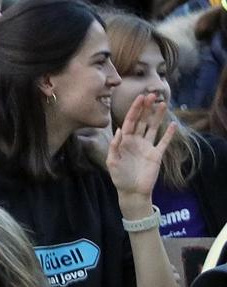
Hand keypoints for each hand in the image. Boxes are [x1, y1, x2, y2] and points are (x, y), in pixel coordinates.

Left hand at [105, 91, 171, 205]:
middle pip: (142, 120)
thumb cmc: (119, 177)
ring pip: (153, 128)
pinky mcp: (156, 155)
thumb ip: (114, 146)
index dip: (134, 109)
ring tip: (163, 104)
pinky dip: (168, 134)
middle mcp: (136, 141)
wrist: (132, 192)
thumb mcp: (112, 161)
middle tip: (152, 95)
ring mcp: (147, 147)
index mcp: (124, 140)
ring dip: (158, 117)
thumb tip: (119, 130)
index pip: (129, 121)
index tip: (139, 98)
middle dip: (146, 108)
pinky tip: (173, 125)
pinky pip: (163, 142)